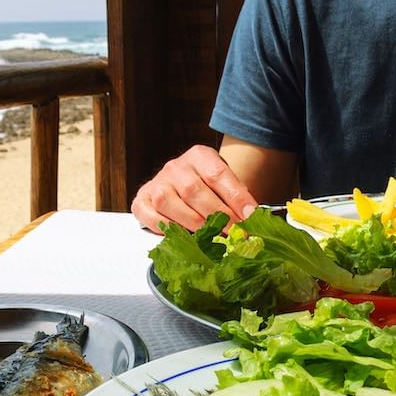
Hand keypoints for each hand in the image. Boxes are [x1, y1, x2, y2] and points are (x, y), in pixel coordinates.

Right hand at [131, 145, 257, 232]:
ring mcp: (157, 184)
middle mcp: (176, 167)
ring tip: (214, 239)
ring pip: (172, 204)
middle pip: (195, 191)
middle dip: (218, 216)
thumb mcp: (226, 186)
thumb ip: (238, 200)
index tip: (250, 217)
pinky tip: (184, 237)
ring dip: (194, 225)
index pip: (218, 175)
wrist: (184, 186)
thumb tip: (253, 220)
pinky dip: (168, 230)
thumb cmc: (210, 190)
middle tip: (236, 234)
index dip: (235, 198)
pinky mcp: (142, 201)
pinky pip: (152, 218)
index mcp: (200, 156)